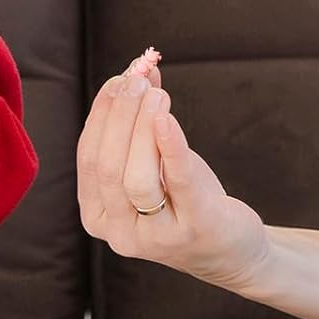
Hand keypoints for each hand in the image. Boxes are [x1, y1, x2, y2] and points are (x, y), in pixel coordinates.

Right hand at [77, 65, 269, 289]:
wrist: (230, 248)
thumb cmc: (185, 199)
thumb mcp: (156, 162)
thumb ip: (140, 122)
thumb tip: (139, 70)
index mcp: (98, 215)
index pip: (89, 158)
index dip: (101, 115)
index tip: (119, 80)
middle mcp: (119, 233)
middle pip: (108, 167)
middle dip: (119, 118)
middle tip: (136, 81)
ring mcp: (155, 238)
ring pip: (135, 179)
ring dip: (143, 128)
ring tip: (157, 95)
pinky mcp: (194, 230)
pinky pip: (177, 183)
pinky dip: (170, 147)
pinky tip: (167, 118)